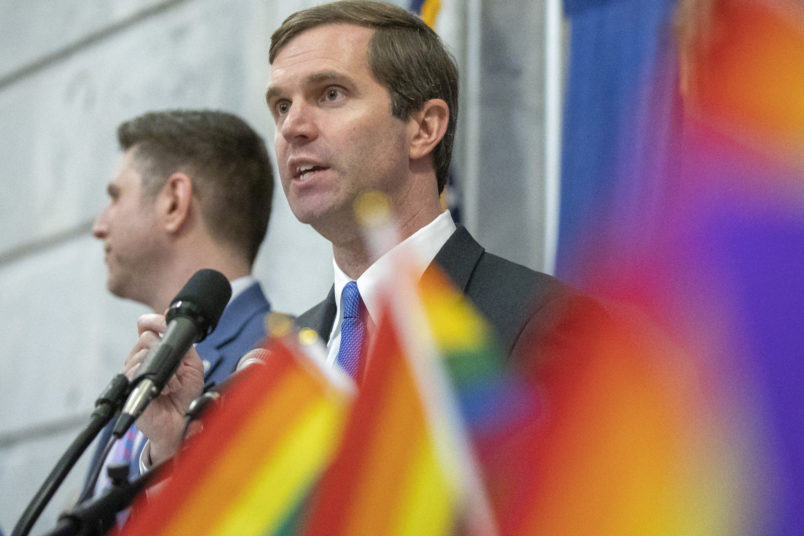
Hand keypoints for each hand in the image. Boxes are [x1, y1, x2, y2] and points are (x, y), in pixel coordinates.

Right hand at [124, 313, 204, 464]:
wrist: (180, 423)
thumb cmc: (184, 396)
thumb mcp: (193, 366)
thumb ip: (185, 347)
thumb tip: (174, 329)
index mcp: (155, 351)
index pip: (145, 326)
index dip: (154, 321)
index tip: (166, 324)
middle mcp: (141, 359)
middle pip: (145, 337)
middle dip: (167, 352)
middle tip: (178, 371)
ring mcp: (133, 372)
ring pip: (142, 353)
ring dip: (166, 369)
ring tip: (174, 385)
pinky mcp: (129, 386)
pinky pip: (136, 370)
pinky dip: (157, 379)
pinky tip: (165, 389)